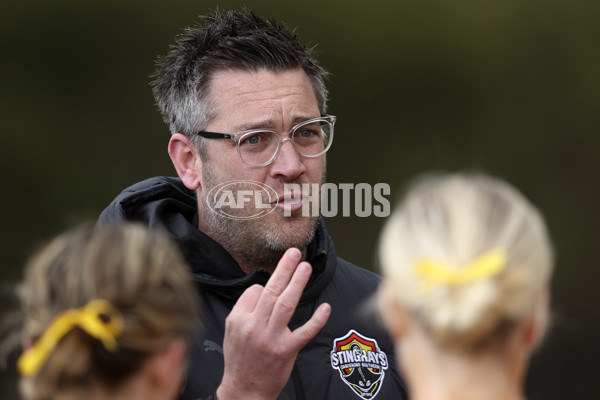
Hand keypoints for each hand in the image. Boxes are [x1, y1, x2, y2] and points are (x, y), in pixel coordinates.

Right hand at [216, 248, 330, 399]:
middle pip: (272, 291)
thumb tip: (262, 288)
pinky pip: (304, 331)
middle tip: (295, 252)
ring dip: (298, 283)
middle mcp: (255, 326)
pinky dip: (316, 319)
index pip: (256, 291)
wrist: (244, 390)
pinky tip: (325, 307)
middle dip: (285, 268)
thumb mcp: (230, 330)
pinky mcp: (286, 350)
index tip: (274, 284)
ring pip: (286, 304)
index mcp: (240, 319)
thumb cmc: (240, 358)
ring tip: (306, 267)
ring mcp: (271, 338)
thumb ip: (244, 308)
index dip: (266, 284)